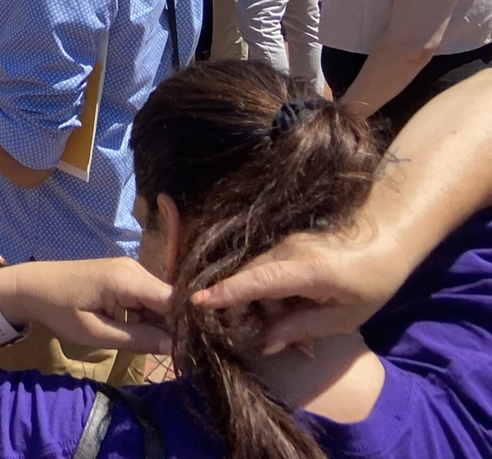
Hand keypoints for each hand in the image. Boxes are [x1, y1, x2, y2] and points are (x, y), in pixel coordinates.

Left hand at [0, 259, 172, 354]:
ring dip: (162, 322)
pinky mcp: (124, 276)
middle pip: (170, 300)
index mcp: (127, 279)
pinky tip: (147, 334)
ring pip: (160, 299)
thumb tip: (174, 346)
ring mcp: (130, 270)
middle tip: (180, 354)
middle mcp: (134, 269)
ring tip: (164, 347)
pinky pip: (147, 297)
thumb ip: (136, 339)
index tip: (193, 350)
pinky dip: (149, 315)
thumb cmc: (59, 310)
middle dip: (176, 326)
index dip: (186, 324)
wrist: (31, 285)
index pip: (174, 300)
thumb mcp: (95, 332)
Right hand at [191, 217, 403, 353]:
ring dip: (267, 308)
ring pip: (258, 278)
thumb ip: (302, 328)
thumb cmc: (373, 283)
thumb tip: (266, 342)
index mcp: (306, 269)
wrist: (387, 237)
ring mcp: (285, 244)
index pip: (257, 281)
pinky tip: (296, 314)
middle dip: (251, 313)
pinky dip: (273, 295)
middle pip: (251, 281)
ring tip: (296, 337)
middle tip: (275, 346)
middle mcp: (287, 250)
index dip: (227, 292)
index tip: (198, 302)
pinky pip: (268, 271)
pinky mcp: (286, 244)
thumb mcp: (344, 318)